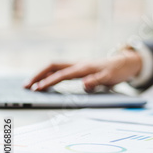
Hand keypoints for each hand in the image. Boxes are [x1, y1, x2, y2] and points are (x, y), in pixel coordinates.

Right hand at [24, 50, 142, 91]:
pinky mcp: (79, 68)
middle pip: (52, 66)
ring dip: (42, 75)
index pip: (62, 74)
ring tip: (31, 85)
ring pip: (55, 67)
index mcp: (84, 67)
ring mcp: (78, 65)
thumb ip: (97, 81)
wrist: (125, 63)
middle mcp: (78, 64)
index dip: (49, 82)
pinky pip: (60, 70)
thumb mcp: (110, 77)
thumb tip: (84, 85)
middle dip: (38, 75)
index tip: (38, 89)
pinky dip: (50, 75)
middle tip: (27, 86)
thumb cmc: (117, 70)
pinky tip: (45, 82)